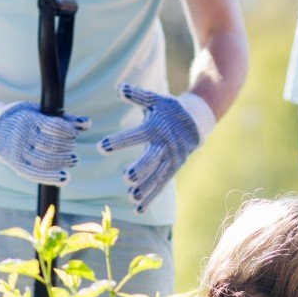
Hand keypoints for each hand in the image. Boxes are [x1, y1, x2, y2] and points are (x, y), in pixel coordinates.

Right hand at [0, 101, 90, 185]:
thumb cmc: (26, 119)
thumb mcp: (41, 112)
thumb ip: (64, 119)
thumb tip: (88, 123)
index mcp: (29, 119)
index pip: (53, 127)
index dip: (68, 131)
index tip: (74, 133)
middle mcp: (23, 136)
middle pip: (51, 145)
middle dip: (67, 146)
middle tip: (72, 147)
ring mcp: (19, 152)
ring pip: (45, 160)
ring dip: (63, 161)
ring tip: (73, 159)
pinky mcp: (17, 165)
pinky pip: (36, 174)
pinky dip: (52, 177)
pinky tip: (65, 178)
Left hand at [98, 84, 214, 212]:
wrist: (196, 121)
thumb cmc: (169, 109)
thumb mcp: (155, 100)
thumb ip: (137, 95)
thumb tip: (118, 88)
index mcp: (156, 127)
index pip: (136, 135)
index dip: (119, 140)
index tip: (101, 147)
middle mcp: (164, 145)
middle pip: (152, 159)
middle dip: (140, 169)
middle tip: (127, 177)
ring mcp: (170, 159)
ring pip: (157, 175)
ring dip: (145, 187)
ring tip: (132, 196)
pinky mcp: (172, 169)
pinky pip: (161, 184)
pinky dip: (151, 196)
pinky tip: (138, 208)